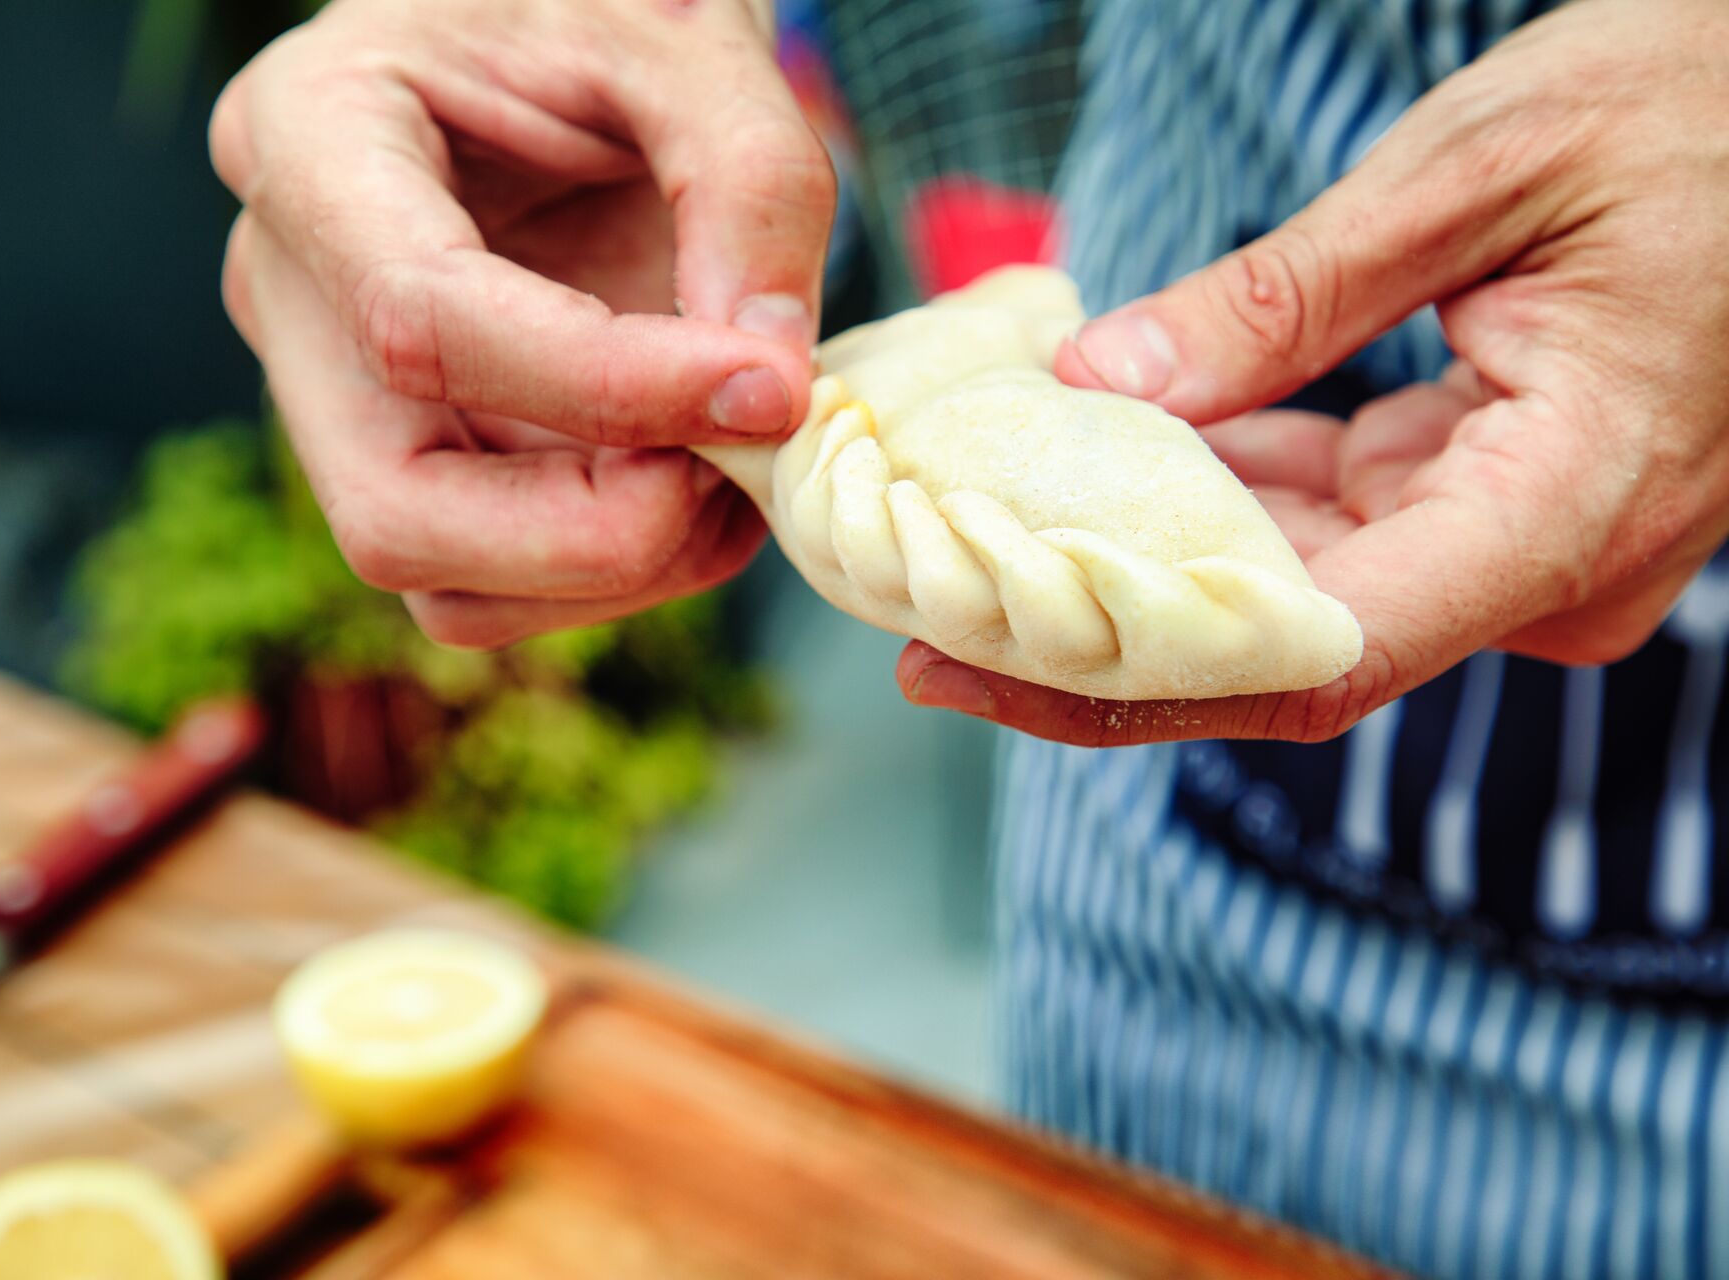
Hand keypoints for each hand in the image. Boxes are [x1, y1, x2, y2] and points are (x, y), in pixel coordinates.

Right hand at [210, 0, 833, 644]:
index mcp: (307, 139)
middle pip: (395, 515)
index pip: (420, 322)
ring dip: (621, 567)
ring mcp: (342, 397)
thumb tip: (768, 393)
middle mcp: (291, 291)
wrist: (561, 25)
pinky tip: (702, 479)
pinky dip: (622, 567)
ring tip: (740, 463)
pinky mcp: (417, 458)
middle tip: (740, 463)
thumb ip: (752, 187)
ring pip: (448, 585)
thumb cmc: (601, 4)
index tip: (769, 388)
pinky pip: (500, 585)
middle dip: (596, 533)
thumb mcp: (691, 38)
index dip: (609, 388)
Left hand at [900, 0, 1728, 745]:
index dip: (1132, 680)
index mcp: (1564, 504)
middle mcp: (1548, 566)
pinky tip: (1098, 471)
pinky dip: (1220, 504)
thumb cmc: (1690, 106)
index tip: (976, 668)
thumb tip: (1105, 389)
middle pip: (1286, 649)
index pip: (1319, 654)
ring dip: (1146, 570)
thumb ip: (1287, 299)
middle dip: (1106, 638)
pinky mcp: (1494, 501)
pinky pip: (1336, 527)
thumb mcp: (1475, 175)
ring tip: (976, 551)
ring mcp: (1523, 543)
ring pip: (1299, 592)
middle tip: (926, 623)